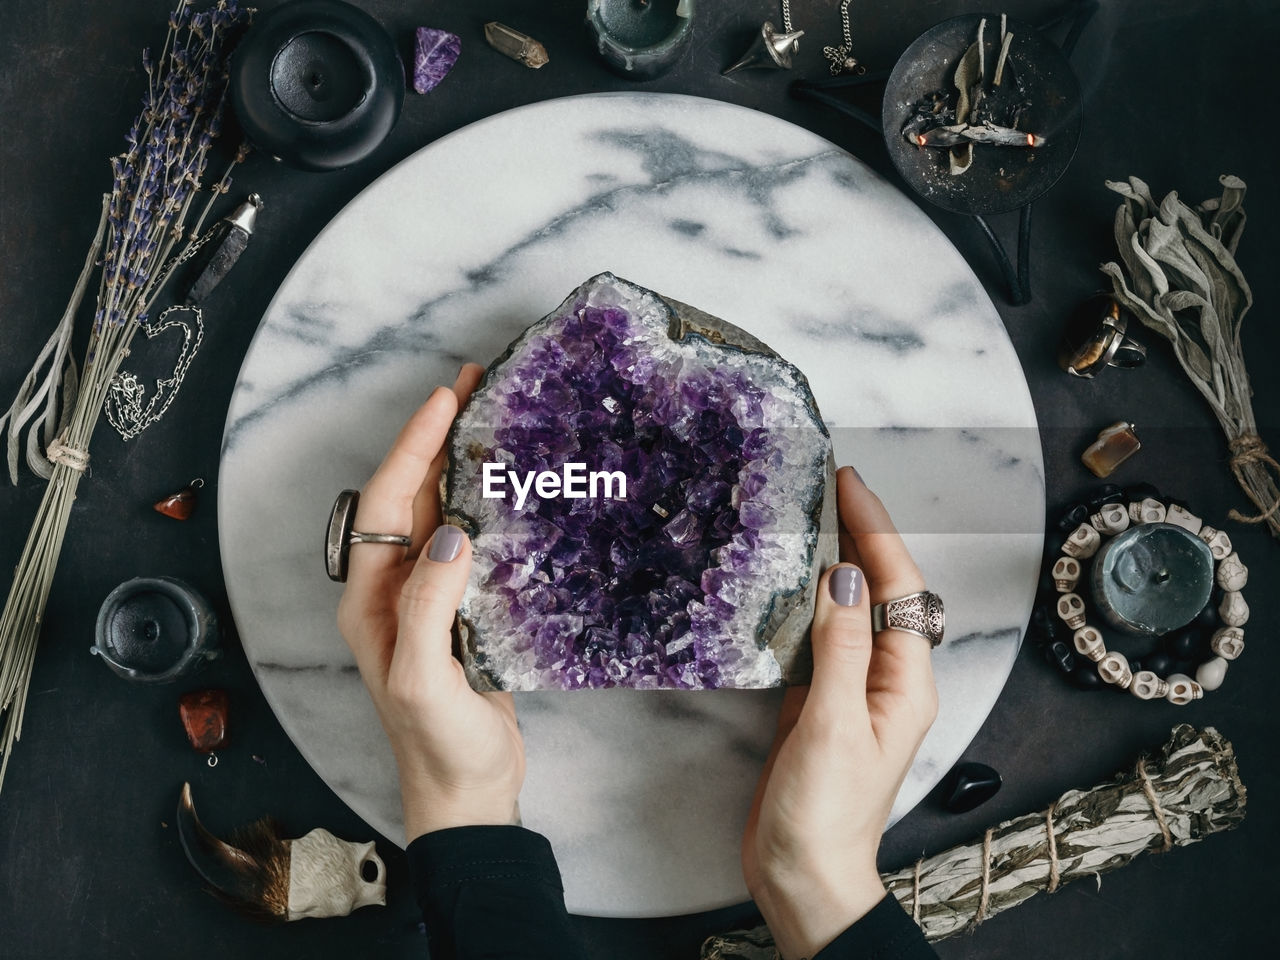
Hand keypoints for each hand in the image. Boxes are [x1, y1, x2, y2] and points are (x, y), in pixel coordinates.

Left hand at [337, 363, 525, 842]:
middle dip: (433, 437)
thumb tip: (451, 533)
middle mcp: (393, 587)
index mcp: (371, 596)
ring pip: (437, 511)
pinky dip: (483, 502)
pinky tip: (508, 487)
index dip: (414, 446)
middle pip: (407, 495)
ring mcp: (427, 596)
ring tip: (488, 418)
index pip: (386, 501)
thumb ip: (430, 604)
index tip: (444, 399)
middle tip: (470, 386)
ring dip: (457, 463)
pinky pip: (467, 540)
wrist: (466, 789)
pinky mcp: (461, 608)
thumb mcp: (424, 676)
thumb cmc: (437, 742)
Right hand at [741, 466, 938, 959]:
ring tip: (810, 516)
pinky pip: (822, 634)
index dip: (876, 531)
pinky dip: (808, 599)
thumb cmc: (825, 813)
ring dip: (836, 561)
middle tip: (829, 485)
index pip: (899, 587)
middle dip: (861, 534)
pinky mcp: (822, 700)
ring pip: (851, 607)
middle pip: (881, 589)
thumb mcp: (835, 724)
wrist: (803, 875)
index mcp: (906, 682)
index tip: (849, 485)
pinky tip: (788, 581)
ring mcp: (854, 688)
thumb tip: (846, 577)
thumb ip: (843, 648)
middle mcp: (887, 678)